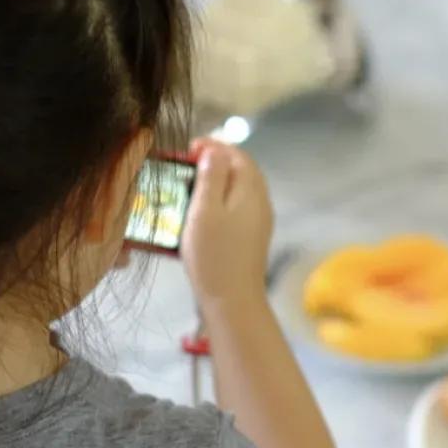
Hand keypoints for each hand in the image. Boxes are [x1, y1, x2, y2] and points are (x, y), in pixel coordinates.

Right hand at [181, 139, 273, 309]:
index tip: (189, 148)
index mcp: (251, 190)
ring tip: (190, 186)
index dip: (214, 146)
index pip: (237, 154)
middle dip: (215, 162)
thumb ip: (211, 177)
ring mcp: (258, 221)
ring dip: (217, 181)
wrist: (233, 301)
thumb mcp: (205, 210)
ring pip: (239, 189)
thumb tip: (215, 150)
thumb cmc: (214, 255)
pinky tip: (202, 212)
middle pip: (241, 170)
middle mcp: (260, 201)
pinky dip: (220, 200)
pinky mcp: (252, 237)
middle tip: (187, 164)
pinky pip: (237, 207)